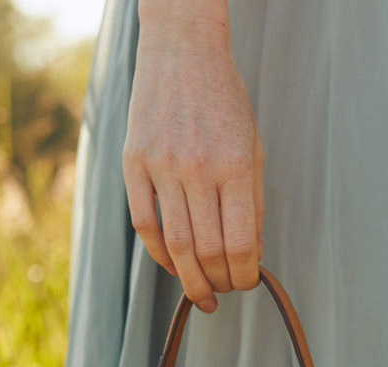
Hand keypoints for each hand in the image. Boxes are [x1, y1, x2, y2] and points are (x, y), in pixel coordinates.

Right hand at [123, 18, 265, 312]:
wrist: (182, 52)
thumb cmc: (224, 102)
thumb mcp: (252, 147)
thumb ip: (253, 202)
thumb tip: (251, 254)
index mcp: (234, 166)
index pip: (242, 243)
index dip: (246, 275)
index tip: (247, 283)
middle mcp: (198, 168)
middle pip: (209, 252)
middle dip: (220, 283)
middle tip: (224, 292)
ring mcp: (163, 166)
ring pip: (177, 246)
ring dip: (191, 280)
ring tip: (202, 294)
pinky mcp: (134, 163)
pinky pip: (145, 225)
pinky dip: (160, 255)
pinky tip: (174, 266)